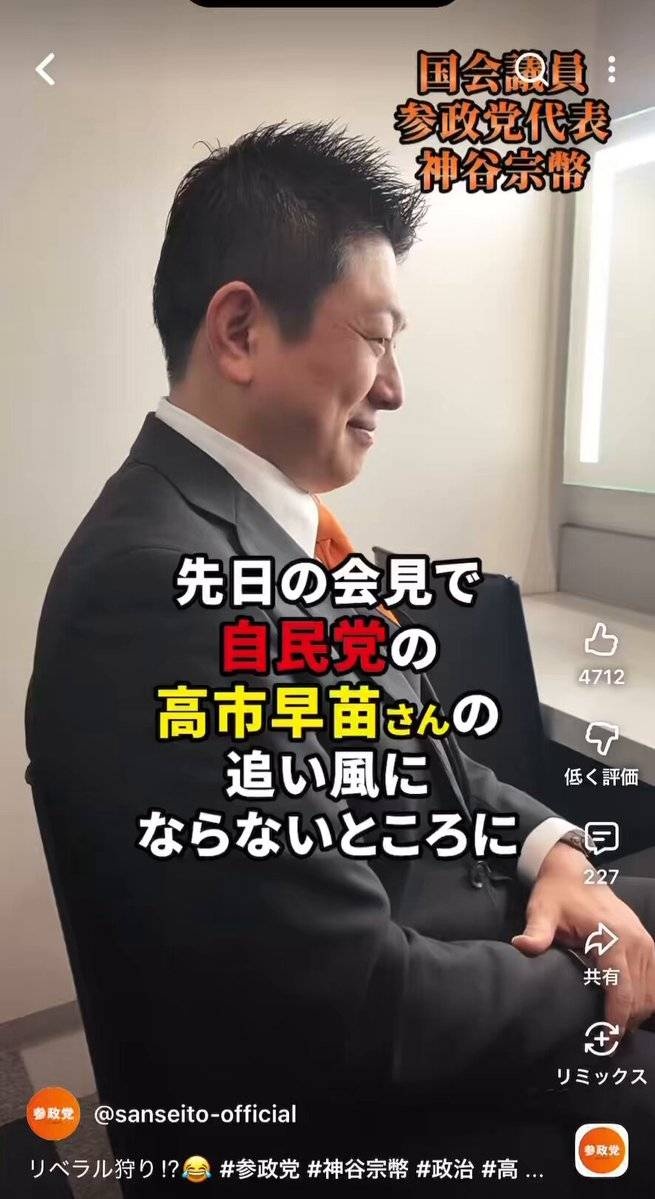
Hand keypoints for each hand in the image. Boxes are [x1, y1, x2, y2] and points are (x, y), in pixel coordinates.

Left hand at [512, 842, 654, 1038]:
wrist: (574, 870)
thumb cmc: (557, 893)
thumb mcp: (542, 911)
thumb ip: (536, 933)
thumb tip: (522, 947)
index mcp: (611, 936)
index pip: (620, 989)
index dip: (614, 1021)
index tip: (604, 1043)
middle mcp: (634, 940)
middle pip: (639, 997)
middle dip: (624, 1024)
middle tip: (604, 1043)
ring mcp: (645, 941)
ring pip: (650, 992)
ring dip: (636, 1014)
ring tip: (614, 1031)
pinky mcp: (646, 943)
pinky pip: (654, 979)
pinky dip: (645, 999)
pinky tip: (628, 1011)